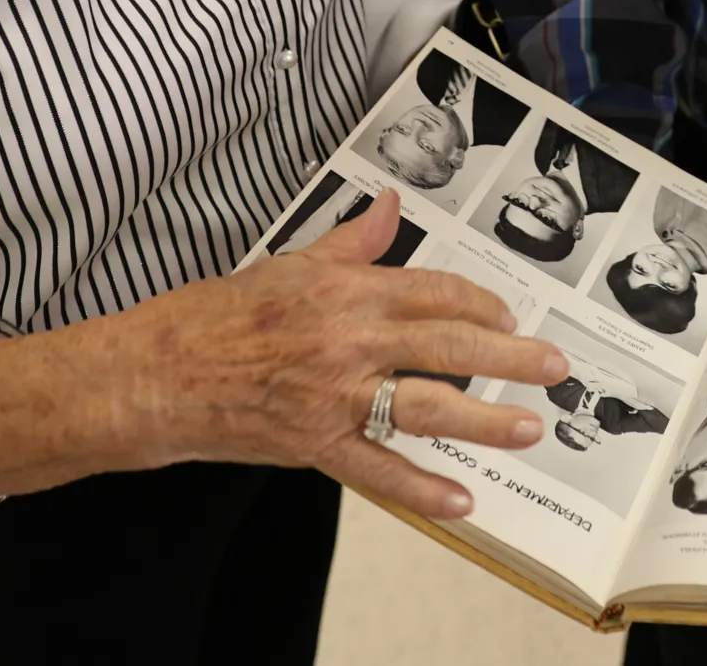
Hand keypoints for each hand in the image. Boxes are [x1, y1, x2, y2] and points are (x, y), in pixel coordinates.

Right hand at [0, 192, 567, 523]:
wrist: (153, 375)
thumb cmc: (212, 316)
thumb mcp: (286, 263)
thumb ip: (349, 243)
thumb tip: (389, 206)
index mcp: (344, 290)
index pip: (434, 291)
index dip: (480, 302)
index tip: (509, 314)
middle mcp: (349, 340)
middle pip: (449, 344)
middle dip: (511, 356)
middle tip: (554, 367)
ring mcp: (335, 396)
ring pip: (428, 405)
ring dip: (486, 419)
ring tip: (531, 426)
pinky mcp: (315, 444)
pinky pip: (379, 469)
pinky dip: (422, 489)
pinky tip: (462, 500)